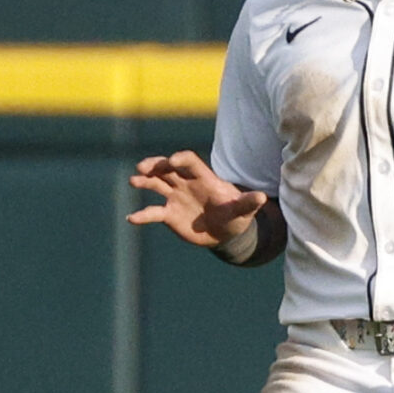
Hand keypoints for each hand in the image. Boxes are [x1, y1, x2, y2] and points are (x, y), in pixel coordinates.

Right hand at [126, 151, 268, 247]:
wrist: (225, 233)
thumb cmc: (236, 216)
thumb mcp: (243, 211)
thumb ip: (248, 203)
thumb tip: (262, 198)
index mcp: (203, 179)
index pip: (189, 162)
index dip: (180, 159)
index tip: (172, 161)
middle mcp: (186, 184)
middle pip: (168, 168)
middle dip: (156, 165)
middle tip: (142, 167)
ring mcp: (175, 197)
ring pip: (157, 184)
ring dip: (144, 181)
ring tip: (133, 180)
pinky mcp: (169, 214)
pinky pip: (153, 212)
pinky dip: (142, 215)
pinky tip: (131, 219)